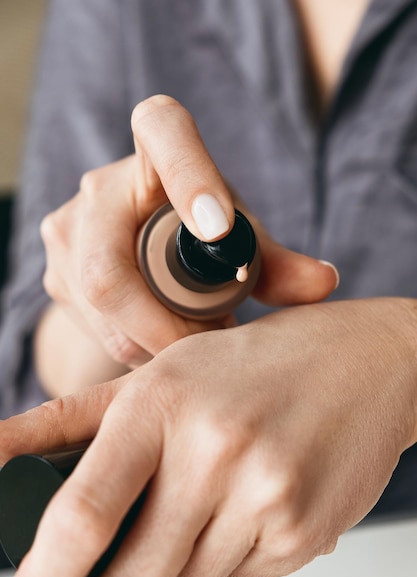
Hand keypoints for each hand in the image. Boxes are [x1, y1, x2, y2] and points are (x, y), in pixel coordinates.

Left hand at [3, 297, 416, 576]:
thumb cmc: (254, 365)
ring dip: (180, 565)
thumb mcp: (160, 375)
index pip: (84, 513)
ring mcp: (265, 495)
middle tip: (130, 552)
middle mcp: (214, 449)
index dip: (44, 574)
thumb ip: (66, 425)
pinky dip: (230, 557)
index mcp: (162, 400)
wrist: (366, 364)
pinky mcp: (304, 533)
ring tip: (210, 499)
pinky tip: (251, 502)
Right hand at [38, 95, 337, 369]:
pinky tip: (167, 345)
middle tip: (216, 344)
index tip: (222, 231)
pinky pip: (94, 325)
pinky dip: (137, 345)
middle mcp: (100, 184)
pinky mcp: (56, 272)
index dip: (190, 175)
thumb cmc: (200, 235)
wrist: (137, 257)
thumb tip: (324, 282)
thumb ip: (278, 262)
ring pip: (103, 306)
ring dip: (156, 339)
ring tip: (199, 343)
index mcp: (156, 146)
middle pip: (111, 266)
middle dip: (166, 323)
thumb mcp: (238, 240)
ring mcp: (66, 229)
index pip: (164, 133)